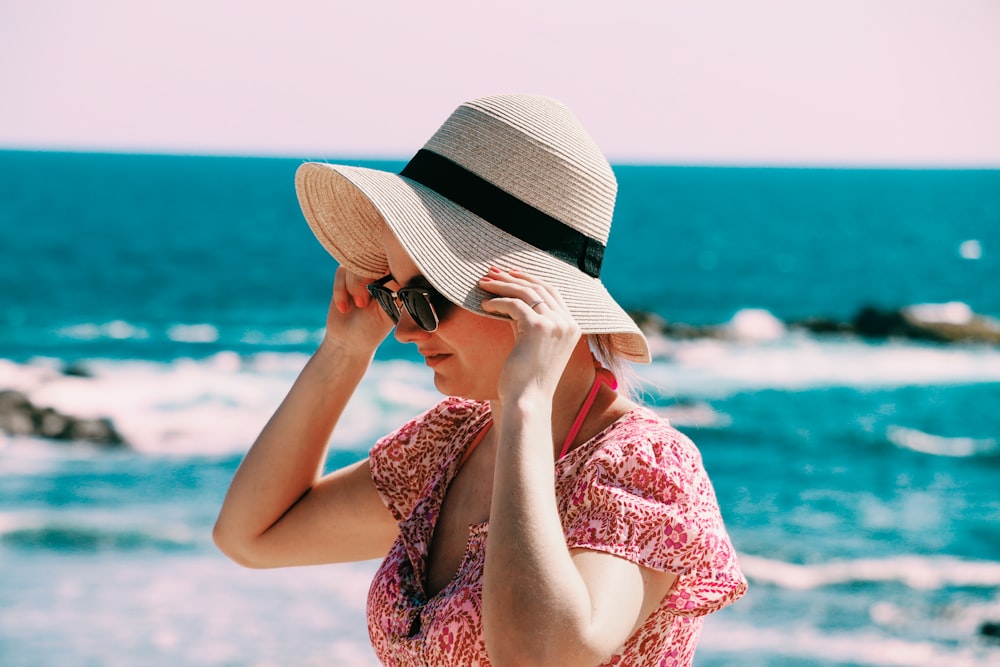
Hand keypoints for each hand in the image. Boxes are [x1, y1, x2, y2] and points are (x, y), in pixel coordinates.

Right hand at [320, 266, 393, 355]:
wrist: (348, 341)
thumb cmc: (372, 330)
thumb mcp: (386, 312)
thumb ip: (392, 290)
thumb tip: (397, 270)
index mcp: (397, 280)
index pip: (395, 261)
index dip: (386, 268)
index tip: (378, 287)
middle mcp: (381, 273)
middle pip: (374, 258)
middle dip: (365, 280)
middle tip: (363, 303)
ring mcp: (363, 273)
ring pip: (357, 264)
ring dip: (354, 285)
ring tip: (358, 305)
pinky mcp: (345, 276)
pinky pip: (341, 271)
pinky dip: (340, 290)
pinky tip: (343, 308)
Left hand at [478, 268, 580, 400]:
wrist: (528, 401)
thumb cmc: (526, 380)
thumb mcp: (531, 345)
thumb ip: (527, 323)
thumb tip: (509, 302)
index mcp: (572, 327)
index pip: (552, 292)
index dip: (530, 280)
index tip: (510, 274)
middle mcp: (567, 323)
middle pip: (540, 287)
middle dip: (514, 277)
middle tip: (492, 273)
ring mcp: (555, 324)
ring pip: (526, 292)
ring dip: (502, 285)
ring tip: (483, 284)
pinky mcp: (538, 328)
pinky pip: (514, 304)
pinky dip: (497, 302)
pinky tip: (484, 306)